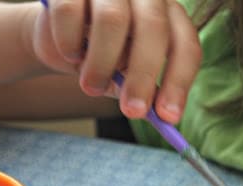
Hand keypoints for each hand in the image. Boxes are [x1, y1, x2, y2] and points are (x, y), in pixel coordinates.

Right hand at [31, 0, 200, 122]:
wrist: (58, 34)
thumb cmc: (102, 55)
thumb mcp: (126, 75)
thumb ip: (144, 91)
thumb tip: (162, 116)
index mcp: (167, 14)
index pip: (185, 44)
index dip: (179, 81)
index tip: (168, 116)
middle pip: (153, 28)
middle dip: (144, 76)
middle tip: (132, 111)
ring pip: (112, 20)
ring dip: (101, 64)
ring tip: (91, 87)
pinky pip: (70, 12)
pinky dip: (68, 42)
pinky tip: (71, 54)